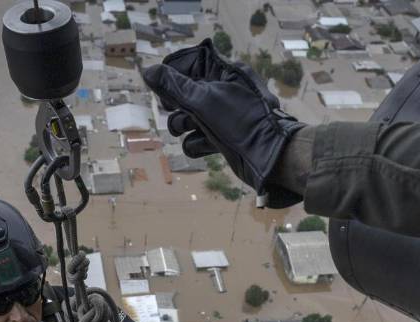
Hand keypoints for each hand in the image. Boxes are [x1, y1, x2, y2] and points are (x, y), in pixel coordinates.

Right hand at [143, 39, 304, 207]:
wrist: (271, 157)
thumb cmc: (242, 122)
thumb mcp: (205, 100)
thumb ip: (175, 86)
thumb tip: (148, 71)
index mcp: (222, 73)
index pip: (187, 66)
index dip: (173, 78)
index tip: (167, 92)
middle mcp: (221, 92)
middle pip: (182, 95)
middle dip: (176, 106)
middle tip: (182, 111)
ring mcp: (221, 117)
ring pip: (186, 119)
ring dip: (183, 126)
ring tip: (193, 129)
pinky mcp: (220, 139)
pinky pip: (195, 140)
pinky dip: (197, 145)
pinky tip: (208, 147)